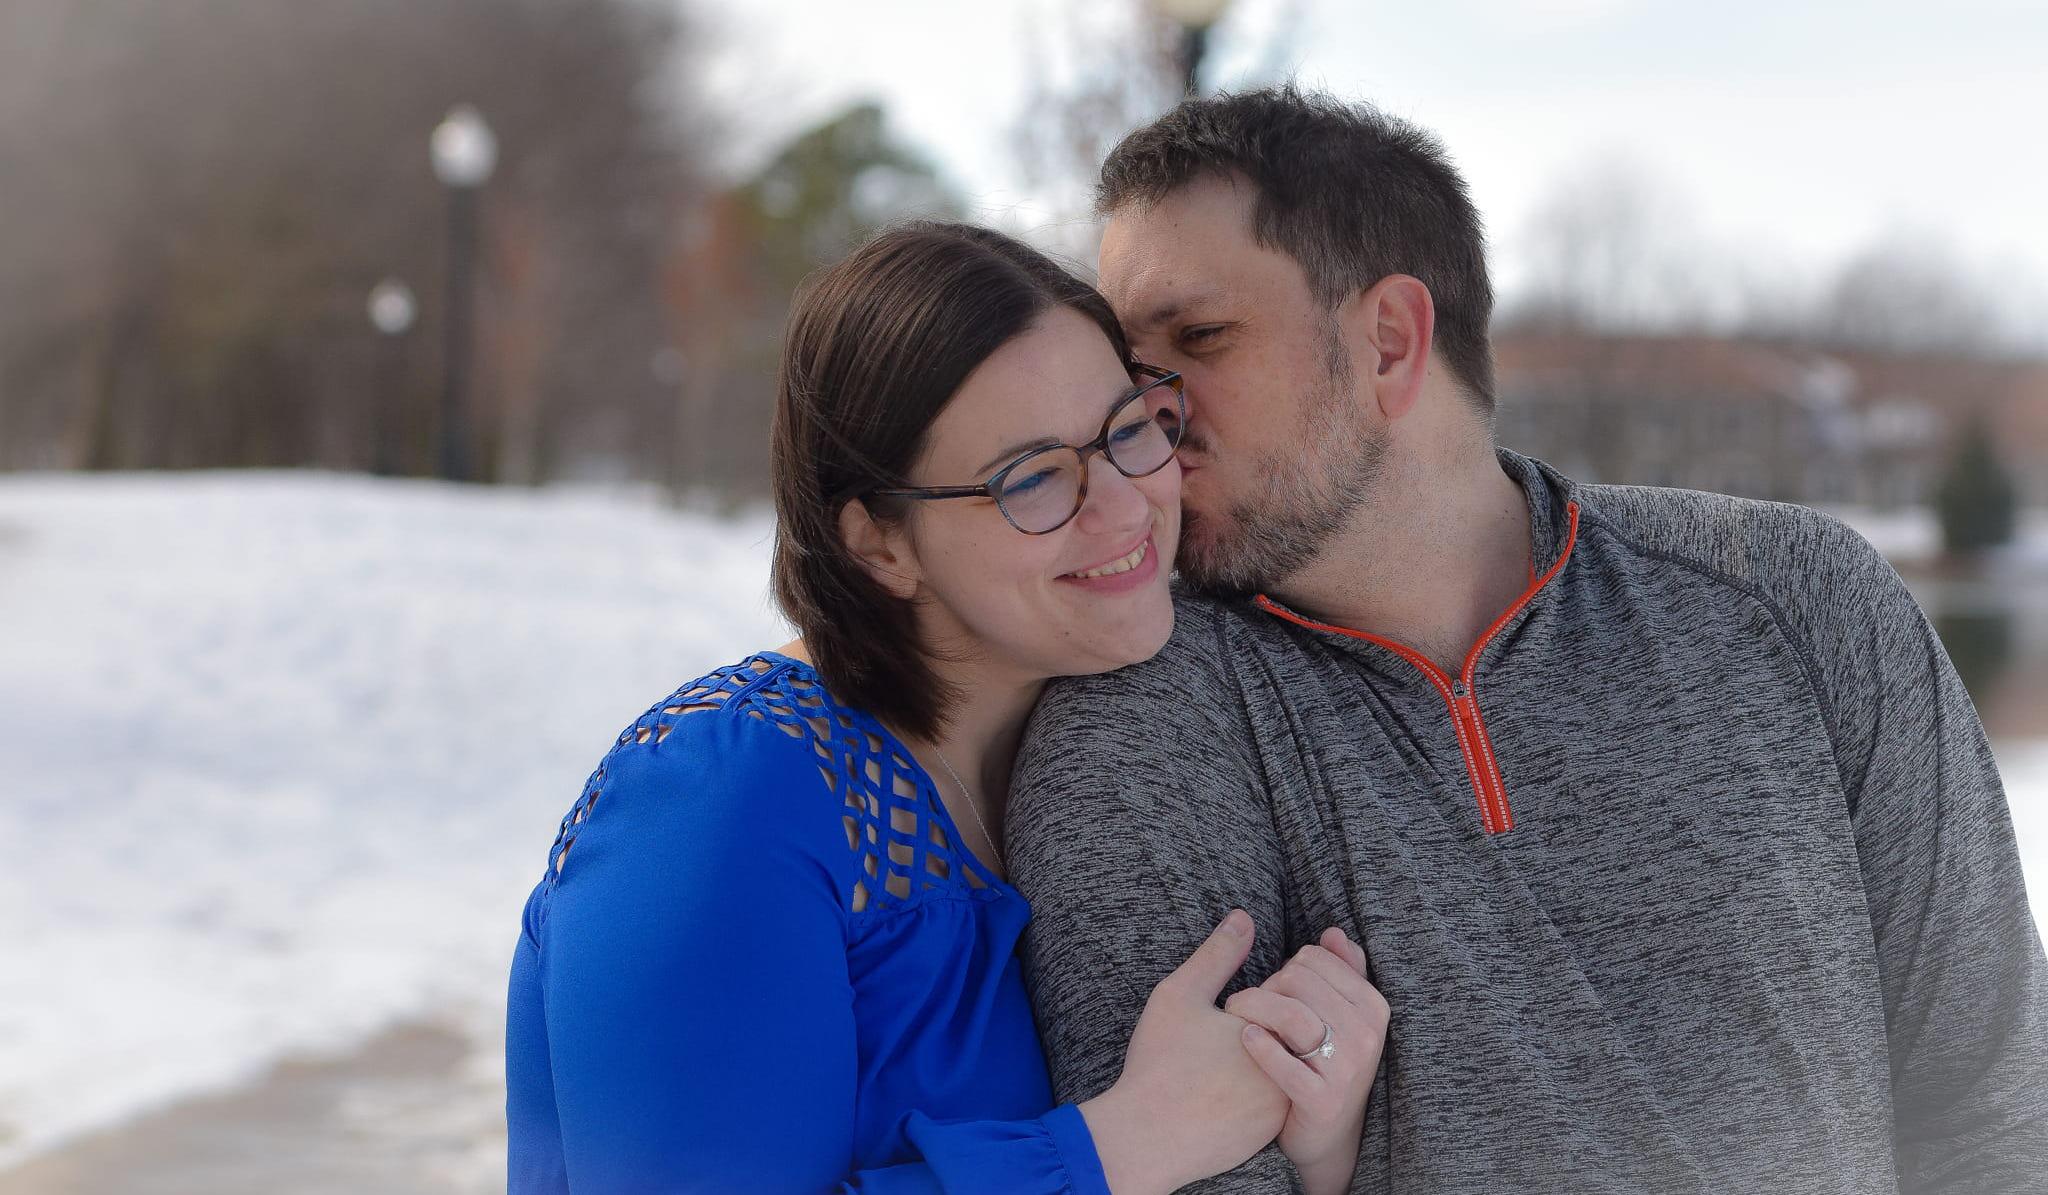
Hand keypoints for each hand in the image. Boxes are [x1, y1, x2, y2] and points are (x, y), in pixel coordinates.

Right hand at [1080, 910, 1289, 1194]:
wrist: (1144, 1138)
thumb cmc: (1160, 1063)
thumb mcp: (1180, 995)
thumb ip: (1217, 954)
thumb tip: (1244, 918)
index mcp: (1273, 1032)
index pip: (1282, 997)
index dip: (1243, 1003)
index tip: (1219, 1018)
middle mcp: (1287, 1069)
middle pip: (1284, 1032)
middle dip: (1256, 1030)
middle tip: (1212, 1048)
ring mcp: (1281, 1107)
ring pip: (1278, 1067)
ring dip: (1254, 1060)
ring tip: (1214, 1067)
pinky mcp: (1268, 1135)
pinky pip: (1268, 1102)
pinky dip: (1248, 1093)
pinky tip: (1215, 1093)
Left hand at [1224, 928, 1386, 1194]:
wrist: (1325, 1136)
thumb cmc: (1326, 1063)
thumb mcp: (1341, 1016)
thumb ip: (1341, 971)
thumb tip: (1333, 932)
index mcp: (1373, 1006)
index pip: (1314, 959)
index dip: (1285, 968)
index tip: (1275, 989)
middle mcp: (1368, 1036)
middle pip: (1298, 981)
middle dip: (1265, 987)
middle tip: (1246, 1005)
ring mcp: (1348, 1070)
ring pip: (1291, 1015)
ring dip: (1253, 1009)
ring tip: (1236, 1017)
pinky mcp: (1323, 1101)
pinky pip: (1284, 1064)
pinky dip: (1259, 1046)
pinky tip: (1246, 1040)